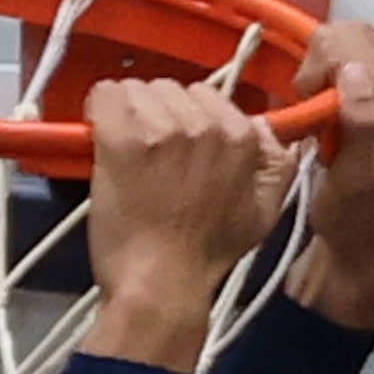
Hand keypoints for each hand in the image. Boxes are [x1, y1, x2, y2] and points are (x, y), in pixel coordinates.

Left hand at [82, 79, 298, 373]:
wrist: (161, 285)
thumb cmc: (205, 257)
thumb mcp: (264, 214)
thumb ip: (275, 167)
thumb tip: (268, 130)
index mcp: (242, 137)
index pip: (207, 96)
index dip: (187, 120)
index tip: (176, 149)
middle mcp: (207, 123)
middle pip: (170, 88)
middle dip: (159, 115)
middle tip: (151, 159)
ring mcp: (164, 127)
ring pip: (136, 90)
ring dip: (127, 116)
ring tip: (128, 156)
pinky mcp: (123, 137)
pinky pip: (104, 95)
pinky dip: (98, 114)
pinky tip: (102, 143)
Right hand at [285, 22, 373, 330]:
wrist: (360, 248)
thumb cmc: (356, 219)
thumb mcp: (355, 179)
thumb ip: (359, 124)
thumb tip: (353, 72)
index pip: (343, 41)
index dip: (314, 69)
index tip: (306, 108)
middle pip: (342, 35)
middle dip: (313, 66)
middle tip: (307, 112)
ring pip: (336, 47)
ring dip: (313, 77)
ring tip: (312, 121)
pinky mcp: (363, 98)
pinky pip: (333, 67)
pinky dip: (315, 86)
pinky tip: (316, 121)